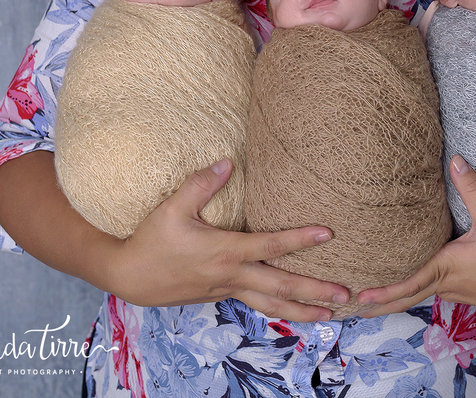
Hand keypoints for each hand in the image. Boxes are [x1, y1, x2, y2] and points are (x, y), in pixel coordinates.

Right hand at [102, 159, 350, 319]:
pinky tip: (296, 310)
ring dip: (303, 310)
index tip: (327, 234)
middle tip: (345, 293)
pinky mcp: (222, 295)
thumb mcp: (172, 208)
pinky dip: (280, 310)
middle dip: (315, 290)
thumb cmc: (151, 240)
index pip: (271, 246)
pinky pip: (258, 304)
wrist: (130, 277)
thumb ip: (200, 184)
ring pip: (271, 304)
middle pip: (281, 286)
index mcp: (225, 252)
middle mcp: (232, 275)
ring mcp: (228, 289)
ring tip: (331, 314)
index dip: (300, 239)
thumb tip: (227, 162)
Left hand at [354, 155, 475, 315]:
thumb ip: (474, 190)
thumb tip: (456, 161)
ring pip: (419, 294)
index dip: (384, 291)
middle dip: (378, 304)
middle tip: (349, 306)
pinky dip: (415, 290)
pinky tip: (410, 281)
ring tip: (370, 295)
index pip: (409, 283)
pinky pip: (434, 290)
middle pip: (405, 298)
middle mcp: (447, 285)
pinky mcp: (465, 291)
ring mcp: (456, 292)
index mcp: (448, 269)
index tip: (361, 297)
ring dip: (395, 296)